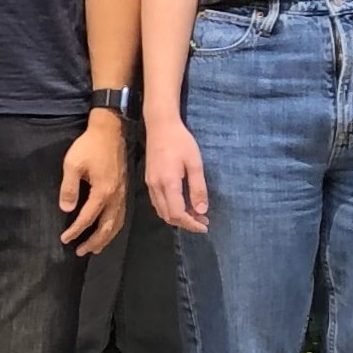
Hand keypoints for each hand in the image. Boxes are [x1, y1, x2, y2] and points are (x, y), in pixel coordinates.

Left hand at [58, 110, 128, 256]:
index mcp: (103, 191)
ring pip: (117, 224)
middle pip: (106, 227)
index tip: (65, 239)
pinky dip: (114, 228)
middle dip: (93, 242)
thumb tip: (66, 209)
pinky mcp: (124, 190)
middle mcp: (116, 197)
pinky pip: (121, 216)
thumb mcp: (72, 164)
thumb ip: (69, 188)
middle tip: (79, 252)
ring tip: (94, 249)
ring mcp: (122, 194)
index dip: (75, 230)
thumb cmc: (89, 146)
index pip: (88, 218)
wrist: (111, 131)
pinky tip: (108, 231)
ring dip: (105, 238)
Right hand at [146, 115, 209, 234]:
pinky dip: (170, 209)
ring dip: (177, 217)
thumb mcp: (195, 163)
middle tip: (203, 221)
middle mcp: (155, 187)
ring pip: (161, 211)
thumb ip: (198, 188)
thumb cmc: (181, 141)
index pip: (177, 213)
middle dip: (186, 223)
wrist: (160, 126)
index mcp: (168, 183)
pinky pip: (158, 203)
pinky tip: (182, 204)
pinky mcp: (148, 180)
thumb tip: (201, 210)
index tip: (205, 226)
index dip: (191, 223)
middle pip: (168, 216)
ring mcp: (150, 184)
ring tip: (195, 214)